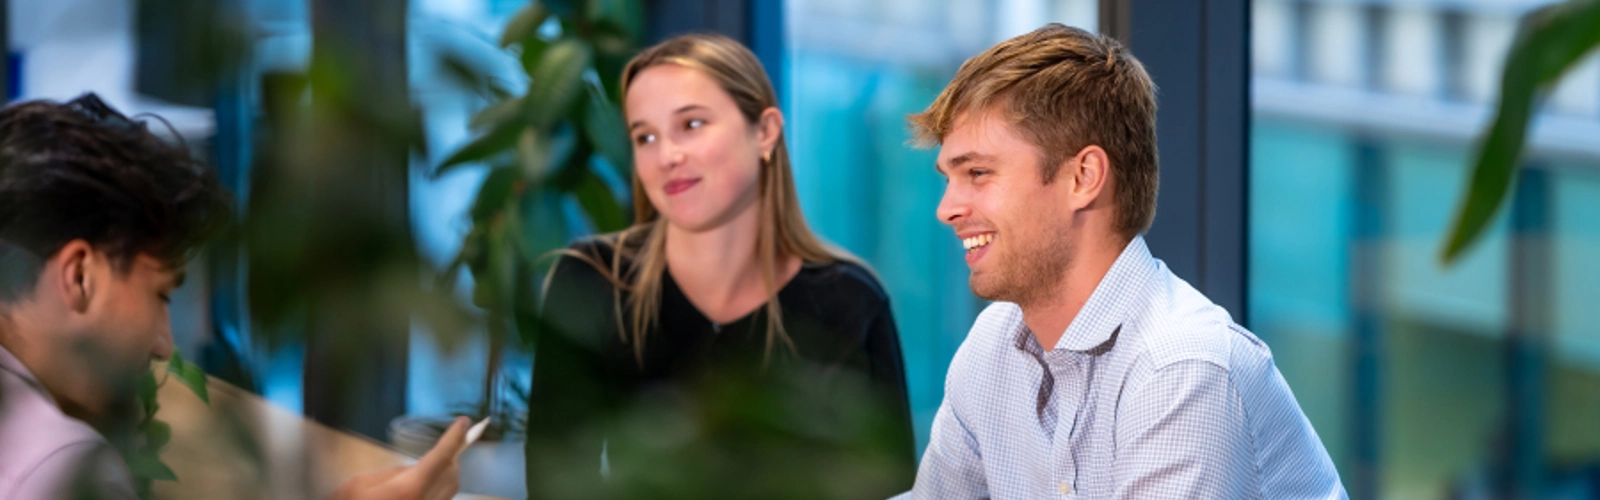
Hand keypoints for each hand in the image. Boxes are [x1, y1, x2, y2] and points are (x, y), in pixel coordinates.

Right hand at [328, 417, 470, 499]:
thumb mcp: (360, 485)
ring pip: (450, 490)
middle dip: (451, 456)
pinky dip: (438, 488)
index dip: (453, 437)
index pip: (441, 456)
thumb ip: (391, 474)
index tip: (463, 422)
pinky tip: (424, 484)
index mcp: (409, 489)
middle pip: (452, 474)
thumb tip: (413, 469)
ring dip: (447, 473)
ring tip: (433, 463)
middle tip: (448, 442)